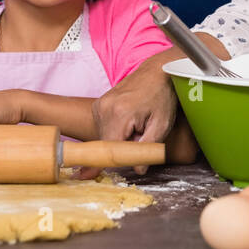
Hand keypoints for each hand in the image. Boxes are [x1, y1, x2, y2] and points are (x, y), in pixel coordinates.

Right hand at [86, 58, 177, 176]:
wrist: (156, 72)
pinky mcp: (99, 105)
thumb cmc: (162, 96)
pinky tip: (129, 125)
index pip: (108, 147)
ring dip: (117, 141)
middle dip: (119, 150)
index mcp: (119, 113)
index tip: (85, 176)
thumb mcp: (162, 124)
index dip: (105, 163)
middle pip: (104, 143)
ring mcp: (99, 105)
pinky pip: (103, 128)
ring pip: (103, 136)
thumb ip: (148, 148)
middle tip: (139, 140)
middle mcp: (104, 108)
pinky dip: (114, 132)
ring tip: (137, 128)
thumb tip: (138, 170)